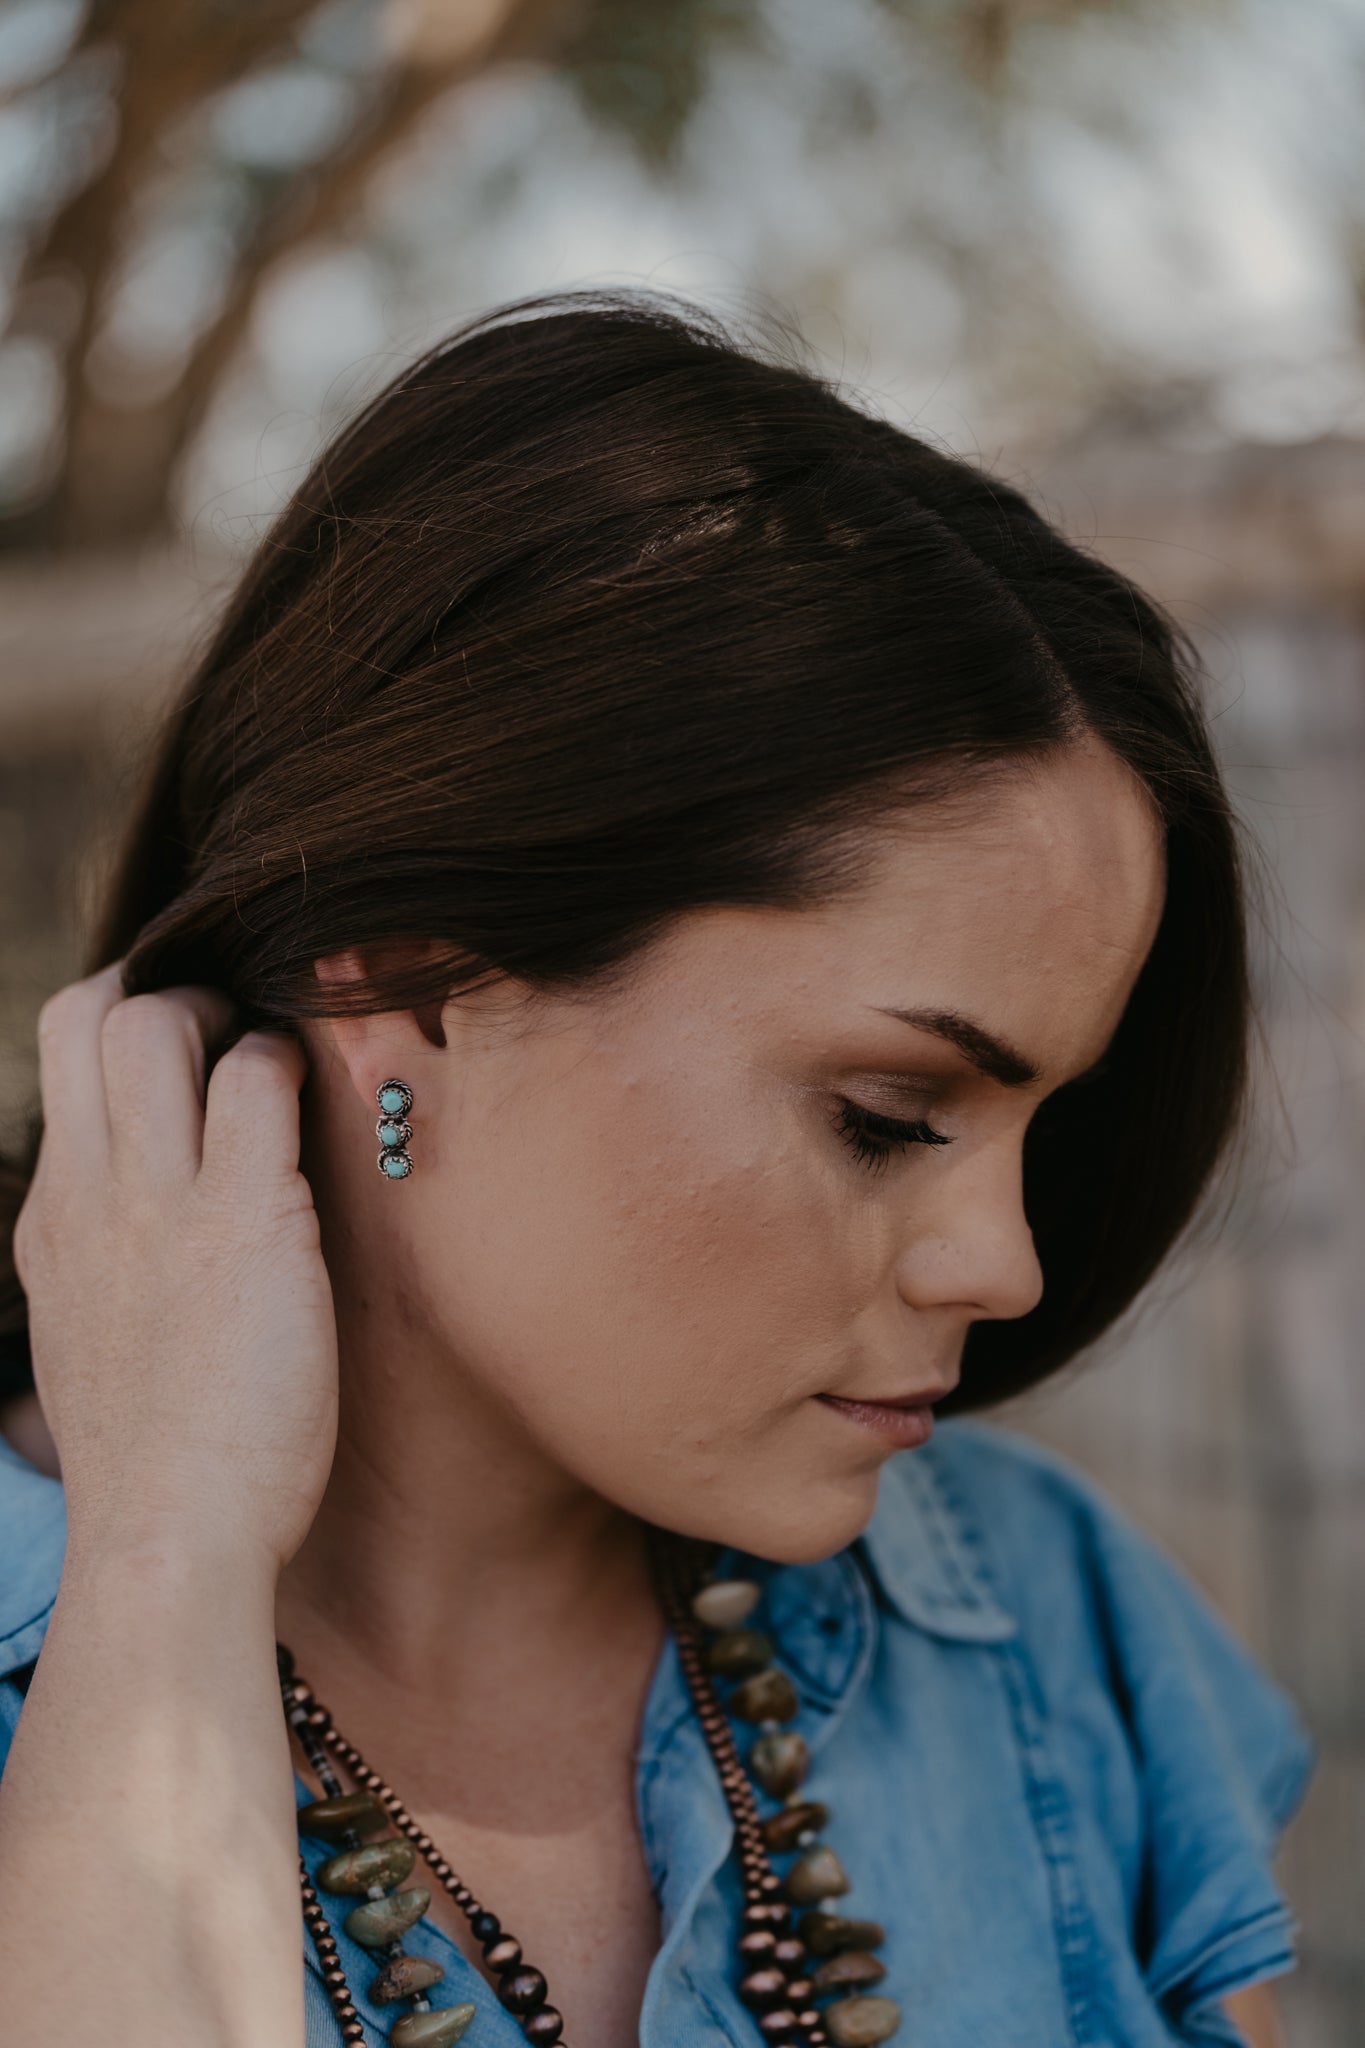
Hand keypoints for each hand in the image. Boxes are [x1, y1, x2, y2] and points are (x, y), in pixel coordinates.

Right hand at [13, 963, 338, 1574]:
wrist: (168, 1540)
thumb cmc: (154, 1463)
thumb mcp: (90, 1343)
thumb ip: (103, 1267)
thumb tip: (137, 1231)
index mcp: (53, 1222)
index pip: (57, 1062)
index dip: (119, 1022)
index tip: (180, 1046)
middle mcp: (91, 1194)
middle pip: (87, 1015)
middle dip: (161, 989)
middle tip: (227, 1030)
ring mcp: (158, 1202)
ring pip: (154, 1022)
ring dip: (226, 1013)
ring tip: (271, 1062)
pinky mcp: (243, 1220)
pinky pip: (257, 1079)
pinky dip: (289, 1062)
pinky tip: (319, 1102)